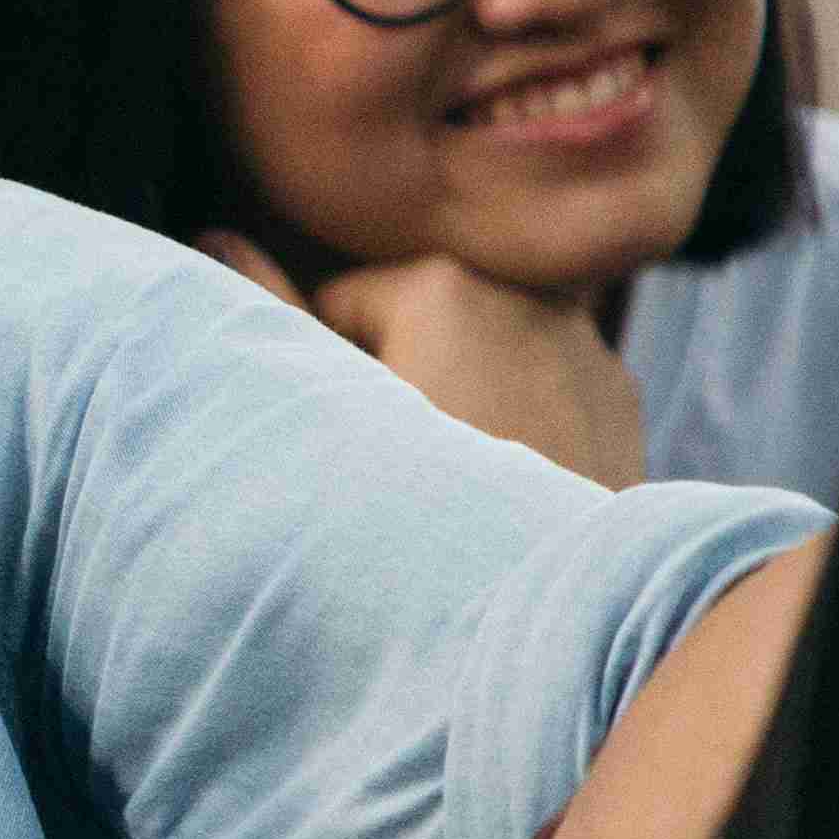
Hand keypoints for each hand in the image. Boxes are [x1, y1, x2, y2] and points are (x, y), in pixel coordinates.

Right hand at [201, 233, 647, 487]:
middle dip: (395, 372)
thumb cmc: (401, 507)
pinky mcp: (622, 404)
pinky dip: (516, 418)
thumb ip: (268, 311)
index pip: (339, 300)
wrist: (532, 604)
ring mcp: (587, 347)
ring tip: (440, 478)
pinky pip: (540, 389)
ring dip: (455, 393)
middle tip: (383, 460)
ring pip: (480, 354)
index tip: (333, 432)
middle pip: (415, 321)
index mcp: (443, 284)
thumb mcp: (317, 407)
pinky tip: (497, 484)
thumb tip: (216, 233)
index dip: (319, 367)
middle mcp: (528, 295)